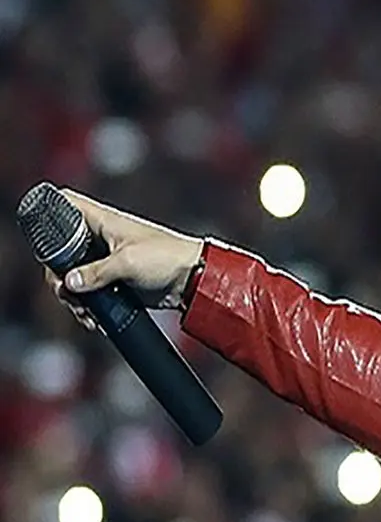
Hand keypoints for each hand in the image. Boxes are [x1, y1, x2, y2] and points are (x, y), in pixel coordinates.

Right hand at [44, 189, 203, 331]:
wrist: (194, 281)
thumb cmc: (168, 258)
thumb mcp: (128, 263)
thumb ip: (96, 273)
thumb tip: (70, 283)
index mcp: (103, 220)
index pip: (67, 203)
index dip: (50, 213)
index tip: (45, 239)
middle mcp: (100, 238)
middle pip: (61, 250)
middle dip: (59, 275)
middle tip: (67, 294)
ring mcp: (106, 260)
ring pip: (74, 275)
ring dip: (73, 296)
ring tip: (85, 312)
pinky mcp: (115, 281)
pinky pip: (91, 292)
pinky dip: (88, 305)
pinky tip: (94, 318)